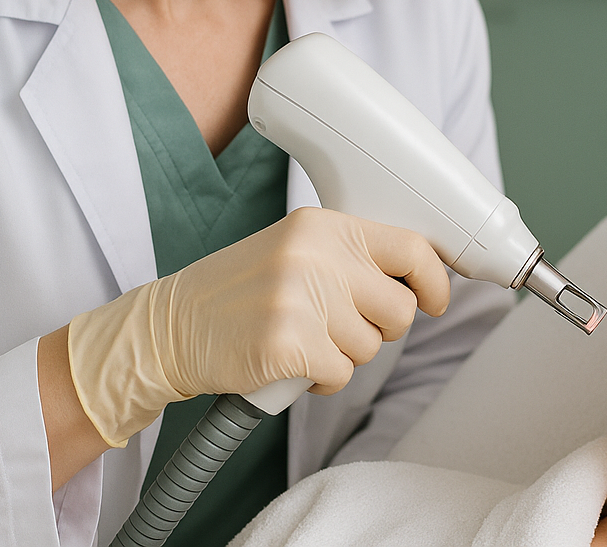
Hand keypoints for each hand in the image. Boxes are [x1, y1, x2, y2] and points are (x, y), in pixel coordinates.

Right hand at [66, 207, 449, 446]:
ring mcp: (301, 299)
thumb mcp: (295, 252)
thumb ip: (349, 259)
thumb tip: (415, 285)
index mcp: (322, 226)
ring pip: (370, 348)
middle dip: (378, 331)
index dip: (434, 281)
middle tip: (339, 329)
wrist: (170, 327)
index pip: (410, 247)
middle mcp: (315, 255)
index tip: (435, 301)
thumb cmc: (238, 293)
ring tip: (303, 343)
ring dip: (343, 357)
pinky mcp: (289, 344)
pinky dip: (320, 381)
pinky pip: (340, 374)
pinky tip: (291, 366)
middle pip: (398, 309)